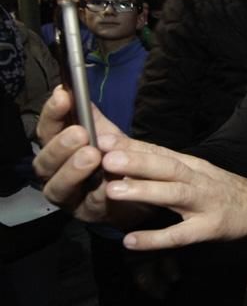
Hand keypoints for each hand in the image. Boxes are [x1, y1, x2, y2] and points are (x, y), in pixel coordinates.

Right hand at [33, 87, 128, 222]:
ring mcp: (69, 198)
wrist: (142, 190)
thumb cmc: (117, 160)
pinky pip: (91, 204)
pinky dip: (100, 191)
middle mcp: (55, 175)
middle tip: (80, 134)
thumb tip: (75, 90)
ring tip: (92, 156)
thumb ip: (92, 118)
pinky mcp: (88, 215)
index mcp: (57, 151)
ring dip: (73, 170)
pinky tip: (110, 182)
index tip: (63, 95)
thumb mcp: (107, 135)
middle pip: (45, 162)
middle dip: (60, 146)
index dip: (52, 113)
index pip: (46, 131)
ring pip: (59, 187)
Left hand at [100, 148, 246, 250]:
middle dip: (136, 162)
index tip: (103, 138)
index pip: (161, 152)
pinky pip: (180, 234)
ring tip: (113, 190)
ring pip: (173, 195)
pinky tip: (131, 241)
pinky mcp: (209, 228)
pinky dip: (156, 239)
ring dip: (144, 192)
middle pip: (167, 167)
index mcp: (192, 165)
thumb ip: (166, 164)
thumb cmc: (219, 188)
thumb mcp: (196, 171)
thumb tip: (125, 154)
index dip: (133, 145)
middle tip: (105, 157)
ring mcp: (204, 204)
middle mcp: (198, 179)